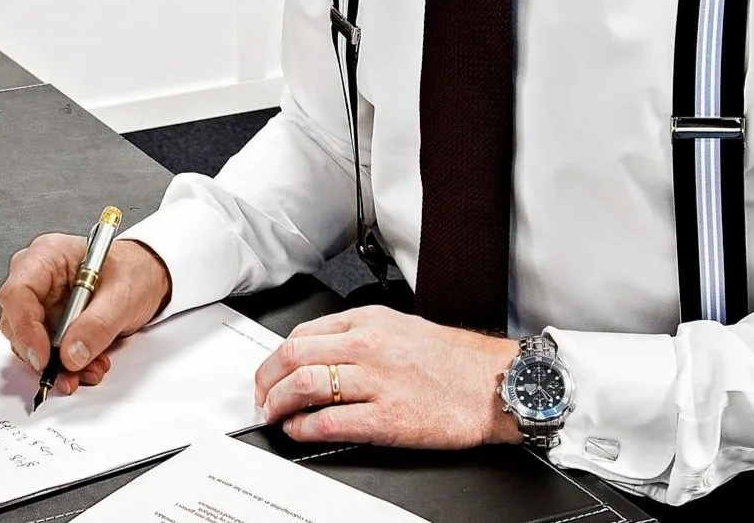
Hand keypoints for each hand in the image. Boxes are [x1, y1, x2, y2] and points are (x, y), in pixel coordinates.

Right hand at [0, 234, 171, 395]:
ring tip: (89, 368)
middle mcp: (37, 277)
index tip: (42, 357)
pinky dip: (67, 364)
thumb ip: (97, 325)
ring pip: (29, 341)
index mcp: (48, 256)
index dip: (24, 328)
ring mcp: (42, 301)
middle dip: (42, 353)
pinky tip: (89, 364)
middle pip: (16, 320)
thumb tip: (71, 354)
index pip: (18, 292)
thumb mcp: (122, 295)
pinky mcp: (50, 322)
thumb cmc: (132, 271)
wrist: (147, 278)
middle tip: (68, 371)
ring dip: (58, 363)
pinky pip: (47, 350)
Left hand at [253, 306, 521, 447]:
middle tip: (260, 396)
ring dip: (277, 404)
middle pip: (292, 357)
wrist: (493, 384)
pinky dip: (304, 428)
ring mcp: (376, 381)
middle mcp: (366, 346)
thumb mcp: (397, 326)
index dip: (275, 357)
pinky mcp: (388, 417)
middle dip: (265, 380)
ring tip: (273, 415)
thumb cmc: (451, 359)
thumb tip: (316, 350)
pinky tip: (299, 431)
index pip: (301, 334)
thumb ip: (355, 333)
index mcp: (366, 321)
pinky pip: (330, 422)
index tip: (269, 372)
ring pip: (304, 386)